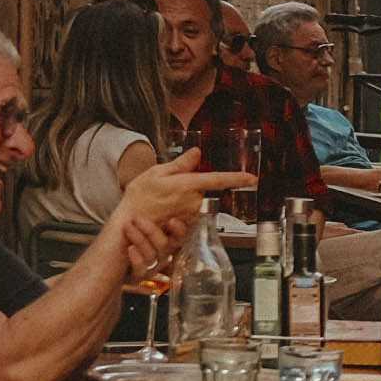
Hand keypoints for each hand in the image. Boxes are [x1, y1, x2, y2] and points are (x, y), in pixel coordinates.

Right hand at [119, 151, 246, 252]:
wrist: (128, 224)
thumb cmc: (139, 197)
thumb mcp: (156, 173)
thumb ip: (180, 164)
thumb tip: (197, 153)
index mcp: (187, 185)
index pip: (218, 180)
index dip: (237, 178)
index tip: (252, 178)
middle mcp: (193, 202)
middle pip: (203, 190)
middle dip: (192, 187)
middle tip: (168, 190)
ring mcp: (191, 216)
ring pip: (197, 202)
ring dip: (185, 200)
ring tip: (163, 203)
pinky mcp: (186, 227)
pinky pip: (190, 215)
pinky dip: (181, 212)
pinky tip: (166, 213)